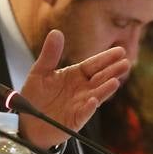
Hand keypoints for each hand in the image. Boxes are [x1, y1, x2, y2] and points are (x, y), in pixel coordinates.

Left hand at [16, 29, 130, 147]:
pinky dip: (88, 108)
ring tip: (115, 82)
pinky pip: (83, 114)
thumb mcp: (40, 72)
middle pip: (100, 79)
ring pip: (96, 95)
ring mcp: (79, 105)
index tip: (120, 51)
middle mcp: (81, 89)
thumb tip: (56, 32)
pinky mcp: (74, 120)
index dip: (106, 58)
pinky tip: (93, 101)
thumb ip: (50, 54)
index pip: (93, 65)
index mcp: (75, 75)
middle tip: (126, 63)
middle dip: (112, 71)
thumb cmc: (35, 96)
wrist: (26, 121)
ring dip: (105, 90)